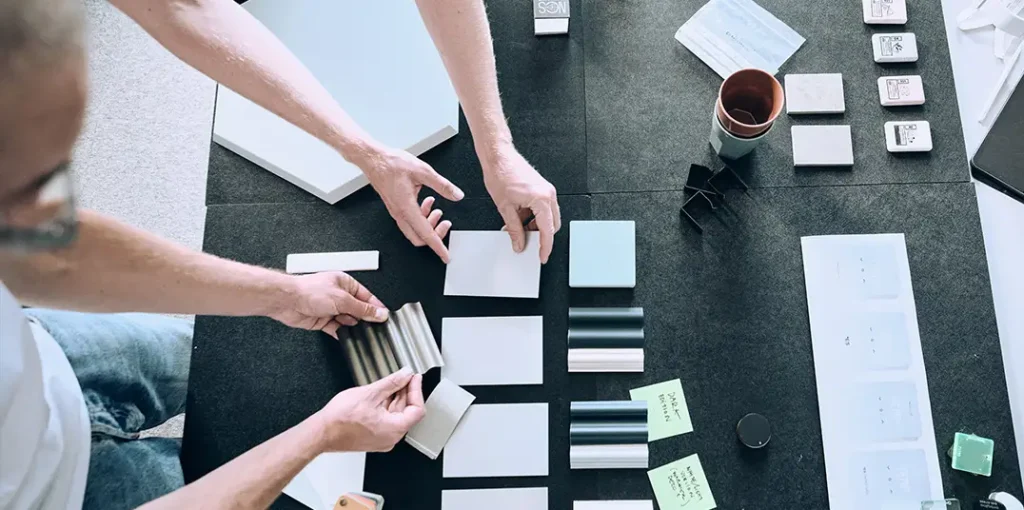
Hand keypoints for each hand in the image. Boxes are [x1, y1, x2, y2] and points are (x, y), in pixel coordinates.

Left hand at [268, 272, 388, 337]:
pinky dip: (341, 333)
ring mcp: (330, 308)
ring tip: (356, 330)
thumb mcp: (343, 300)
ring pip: (348, 320)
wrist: (287, 301)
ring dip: (351, 326)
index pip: (366, 296)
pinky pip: (336, 329)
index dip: (376, 307)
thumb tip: (379, 313)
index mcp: (345, 283)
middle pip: (358, 309)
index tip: (385, 317)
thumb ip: (363, 309)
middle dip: (364, 318)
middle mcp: (338, 295)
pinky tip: (346, 336)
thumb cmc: (309, 291)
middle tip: (373, 326)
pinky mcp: (323, 320)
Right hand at [315, 368, 425, 451]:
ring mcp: (382, 439)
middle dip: (406, 393)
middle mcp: (391, 438)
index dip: (417, 390)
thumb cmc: (340, 419)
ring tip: (391, 383)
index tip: (414, 378)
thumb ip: (392, 383)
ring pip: (396, 416)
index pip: (417, 409)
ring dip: (395, 399)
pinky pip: (386, 421)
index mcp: (394, 429)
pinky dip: (386, 407)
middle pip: (408, 412)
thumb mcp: (370, 393)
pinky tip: (381, 395)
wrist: (321, 432)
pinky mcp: (373, 438)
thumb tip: (405, 375)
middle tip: (404, 376)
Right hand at [357, 145, 461, 261]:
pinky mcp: (396, 207)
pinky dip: (422, 217)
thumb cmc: (391, 163)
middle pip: (419, 238)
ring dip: (429, 223)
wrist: (373, 159)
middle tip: (446, 223)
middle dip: (435, 234)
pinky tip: (427, 202)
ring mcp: (396, 211)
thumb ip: (442, 185)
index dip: (438, 247)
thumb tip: (456, 195)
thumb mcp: (423, 171)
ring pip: (415, 230)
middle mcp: (400, 213)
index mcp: (406, 208)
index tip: (446, 256)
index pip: (426, 235)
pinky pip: (410, 221)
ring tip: (437, 210)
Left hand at [482, 145, 560, 263]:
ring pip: (548, 217)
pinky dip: (534, 216)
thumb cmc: (501, 174)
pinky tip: (519, 217)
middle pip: (552, 225)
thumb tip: (519, 243)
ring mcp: (546, 190)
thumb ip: (514, 229)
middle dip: (540, 236)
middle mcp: (548, 194)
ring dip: (535, 225)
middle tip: (526, 242)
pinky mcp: (542, 188)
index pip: (547, 230)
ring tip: (518, 227)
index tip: (542, 256)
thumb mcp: (505, 207)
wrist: (498, 156)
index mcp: (541, 199)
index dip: (545, 246)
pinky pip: (543, 208)